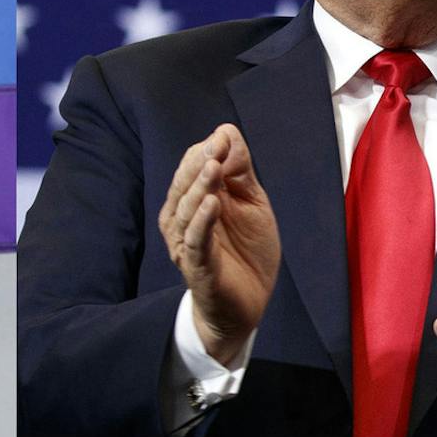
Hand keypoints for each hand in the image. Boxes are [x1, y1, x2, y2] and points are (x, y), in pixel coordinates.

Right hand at [159, 123, 279, 365]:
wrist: (248, 304)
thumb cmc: (247, 251)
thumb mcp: (252, 203)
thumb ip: (240, 172)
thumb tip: (227, 133)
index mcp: (196, 198)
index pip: (194, 165)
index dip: (208, 150)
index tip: (223, 137)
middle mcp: (184, 218)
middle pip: (186, 184)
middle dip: (200, 163)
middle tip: (215, 146)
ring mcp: (188, 242)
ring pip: (187, 209)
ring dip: (199, 187)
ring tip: (213, 168)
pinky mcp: (197, 266)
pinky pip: (195, 241)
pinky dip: (202, 221)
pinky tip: (211, 204)